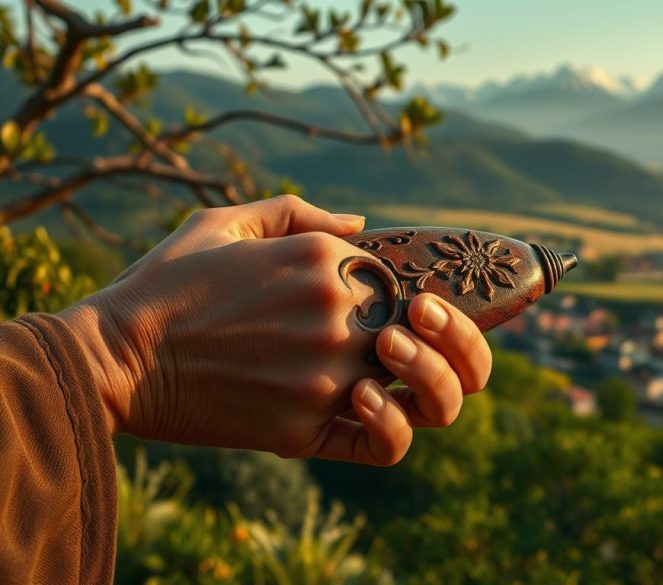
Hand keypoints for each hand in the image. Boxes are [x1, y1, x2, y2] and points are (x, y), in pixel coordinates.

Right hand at [59, 195, 491, 465]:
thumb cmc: (169, 286)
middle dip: (456, 335)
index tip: (402, 308)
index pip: (412, 280)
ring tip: (402, 372)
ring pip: (430, 392)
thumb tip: (364, 228)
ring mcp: (327, 375)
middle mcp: (339, 315)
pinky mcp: (305, 426)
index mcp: (327, 261)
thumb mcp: (227, 223)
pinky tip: (373, 409)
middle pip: (440, 332)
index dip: (418, 297)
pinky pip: (385, 441)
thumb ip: (300, 215)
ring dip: (439, 382)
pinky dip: (396, 430)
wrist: (114, 357)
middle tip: (427, 337)